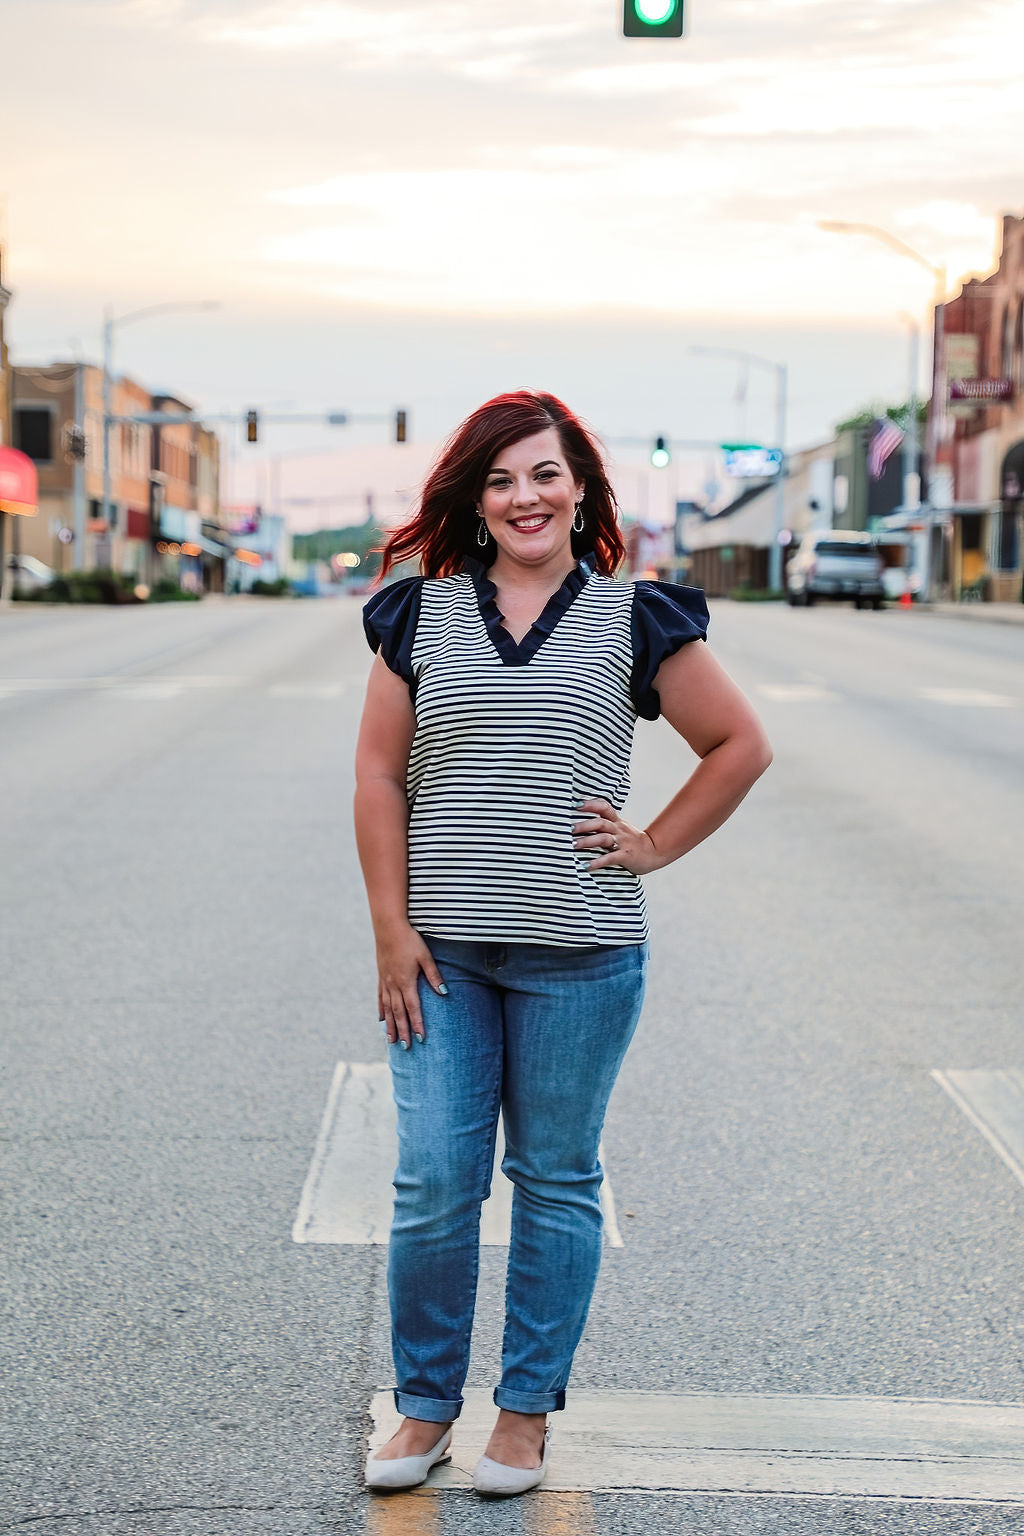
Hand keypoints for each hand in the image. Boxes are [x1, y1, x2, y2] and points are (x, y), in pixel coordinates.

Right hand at [375, 923, 446, 1048]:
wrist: (388, 927)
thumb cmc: (409, 940)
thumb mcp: (425, 956)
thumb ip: (434, 975)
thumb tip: (444, 993)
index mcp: (406, 981)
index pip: (413, 1008)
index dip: (417, 1024)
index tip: (420, 1038)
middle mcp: (394, 985)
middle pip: (399, 1013)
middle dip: (403, 1030)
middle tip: (406, 1047)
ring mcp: (385, 982)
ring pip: (387, 1009)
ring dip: (390, 1026)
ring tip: (391, 1041)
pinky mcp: (381, 977)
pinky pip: (380, 999)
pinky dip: (381, 1011)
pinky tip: (381, 1020)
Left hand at [572, 797, 662, 873]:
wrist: (654, 852)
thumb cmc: (631, 841)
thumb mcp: (619, 828)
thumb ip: (604, 824)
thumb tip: (579, 822)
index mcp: (616, 821)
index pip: (603, 807)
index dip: (590, 804)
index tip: (575, 804)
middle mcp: (618, 829)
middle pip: (600, 822)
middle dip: (583, 825)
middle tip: (569, 829)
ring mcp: (622, 842)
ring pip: (603, 838)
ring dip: (587, 841)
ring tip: (572, 846)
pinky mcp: (626, 856)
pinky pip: (610, 858)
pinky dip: (597, 862)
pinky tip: (585, 866)